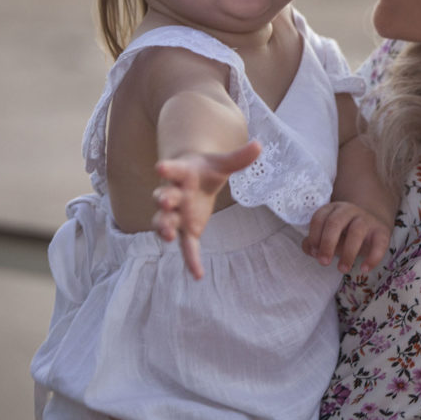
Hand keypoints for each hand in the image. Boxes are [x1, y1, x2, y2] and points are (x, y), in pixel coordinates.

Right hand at [152, 141, 260, 279]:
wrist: (191, 178)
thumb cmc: (204, 170)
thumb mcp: (221, 163)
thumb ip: (238, 158)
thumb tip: (259, 145)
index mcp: (181, 174)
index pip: (172, 170)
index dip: (167, 168)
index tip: (160, 167)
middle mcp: (174, 194)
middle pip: (164, 196)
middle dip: (164, 199)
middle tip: (164, 200)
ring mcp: (177, 214)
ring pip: (165, 222)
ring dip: (164, 227)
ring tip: (168, 235)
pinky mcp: (185, 230)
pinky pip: (186, 247)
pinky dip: (191, 260)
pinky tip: (198, 274)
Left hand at [303, 201, 391, 273]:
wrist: (372, 224)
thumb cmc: (345, 233)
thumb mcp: (328, 236)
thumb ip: (315, 243)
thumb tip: (310, 250)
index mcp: (332, 209)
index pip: (319, 218)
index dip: (314, 236)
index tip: (314, 252)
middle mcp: (349, 210)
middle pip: (335, 222)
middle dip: (327, 243)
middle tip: (323, 262)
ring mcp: (366, 219)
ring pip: (357, 231)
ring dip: (348, 252)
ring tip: (342, 269)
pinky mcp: (382, 230)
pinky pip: (380, 243)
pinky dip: (373, 257)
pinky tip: (364, 269)